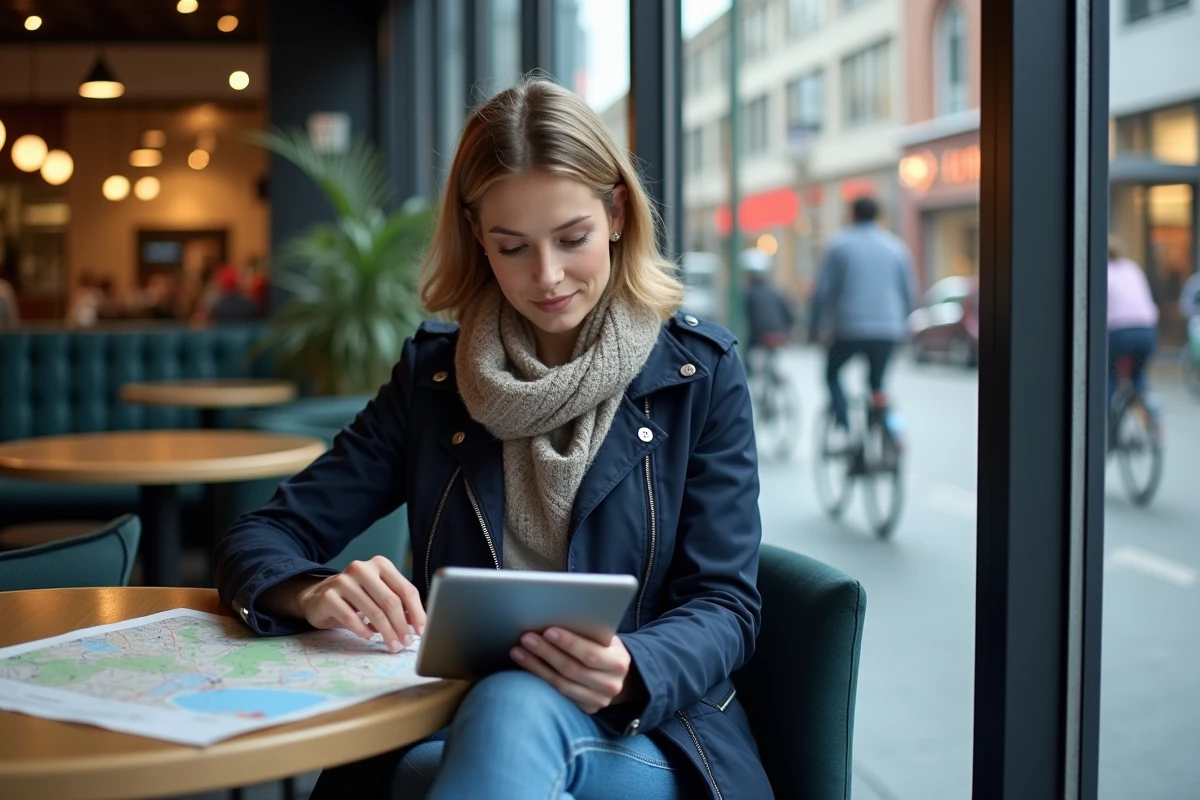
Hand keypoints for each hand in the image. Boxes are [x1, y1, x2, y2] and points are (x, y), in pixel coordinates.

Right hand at [294, 556, 425, 652]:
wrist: (317, 597)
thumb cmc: (355, 598)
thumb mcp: (378, 595)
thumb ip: (398, 604)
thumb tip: (419, 625)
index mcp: (380, 564)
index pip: (406, 589)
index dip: (417, 612)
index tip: (422, 631)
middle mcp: (362, 568)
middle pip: (391, 601)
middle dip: (402, 626)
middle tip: (406, 643)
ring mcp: (343, 581)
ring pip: (373, 611)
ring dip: (386, 632)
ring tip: (392, 645)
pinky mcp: (328, 596)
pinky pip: (351, 618)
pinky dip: (363, 631)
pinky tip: (369, 637)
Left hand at [511, 627, 634, 713]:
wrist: (613, 674)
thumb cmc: (603, 647)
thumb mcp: (603, 638)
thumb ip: (588, 633)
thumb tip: (555, 617)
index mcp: (619, 662)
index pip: (591, 654)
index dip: (568, 643)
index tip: (548, 631)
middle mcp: (611, 685)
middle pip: (572, 669)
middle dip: (546, 652)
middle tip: (526, 638)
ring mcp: (598, 701)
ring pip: (561, 684)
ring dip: (536, 666)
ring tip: (518, 651)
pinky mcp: (585, 710)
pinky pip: (557, 695)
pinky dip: (539, 679)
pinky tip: (525, 667)